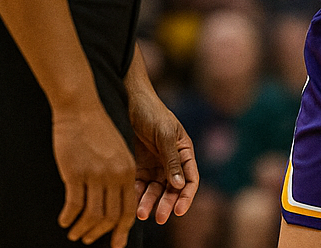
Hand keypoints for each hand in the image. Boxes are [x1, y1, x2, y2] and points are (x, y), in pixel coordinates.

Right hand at [53, 103, 136, 247]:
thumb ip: (119, 174)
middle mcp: (116, 174)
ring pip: (92, 216)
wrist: (81, 108)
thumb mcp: (117, 151)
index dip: (121, 230)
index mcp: (128, 169)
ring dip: (82, 230)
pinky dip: (68, 218)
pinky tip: (63, 220)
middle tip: (87, 240)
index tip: (116, 244)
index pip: (128, 209)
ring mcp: (96, 174)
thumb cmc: (97, 129)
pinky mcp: (77, 172)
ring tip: (73, 233)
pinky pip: (74, 206)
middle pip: (110, 217)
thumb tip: (116, 201)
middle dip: (99, 234)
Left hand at [129, 91, 198, 224]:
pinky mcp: (140, 166)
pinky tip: (130, 200)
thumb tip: (180, 185)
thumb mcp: (164, 134)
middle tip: (159, 218)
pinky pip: (140, 185)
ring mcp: (156, 164)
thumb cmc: (152, 112)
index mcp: (184, 151)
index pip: (190, 178)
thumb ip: (172, 159)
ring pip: (156, 190)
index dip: (186, 196)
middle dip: (166, 204)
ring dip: (149, 202)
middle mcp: (172, 161)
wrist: (130, 101)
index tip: (178, 210)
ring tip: (140, 213)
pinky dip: (136, 194)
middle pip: (173, 189)